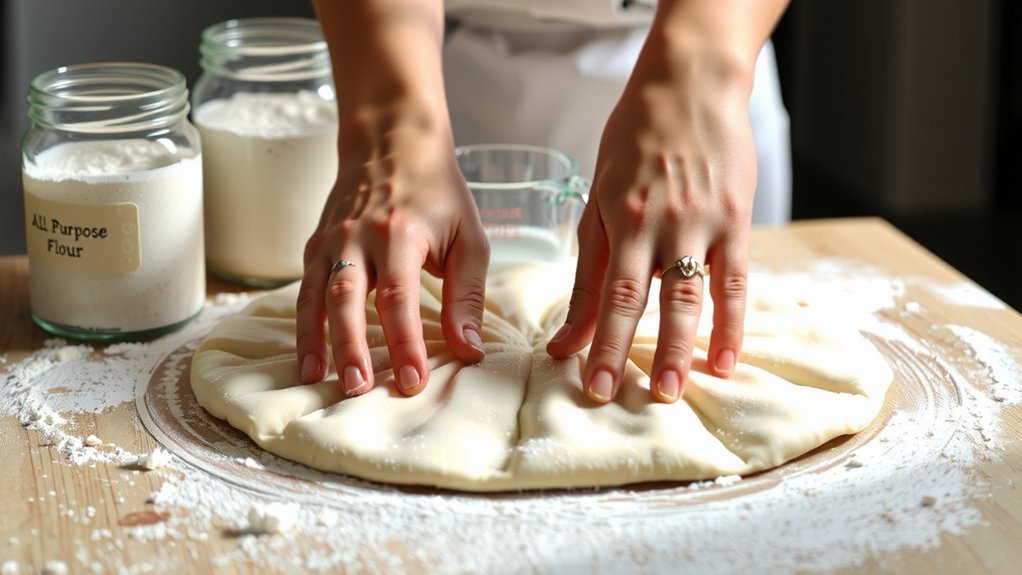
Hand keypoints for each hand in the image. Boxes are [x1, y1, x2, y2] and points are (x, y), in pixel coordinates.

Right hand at [296, 116, 488, 396]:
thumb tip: (469, 352)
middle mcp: (358, 236)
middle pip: (347, 297)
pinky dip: (303, 325)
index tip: (413, 382)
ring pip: (314, 295)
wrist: (392, 141)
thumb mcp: (469, 238)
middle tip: (358, 390)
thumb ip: (467, 297)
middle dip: (350, 346)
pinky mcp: (315, 245)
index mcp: (400, 232)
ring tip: (317, 380)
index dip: (405, 343)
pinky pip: (304, 289)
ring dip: (315, 341)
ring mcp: (330, 239)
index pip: (399, 297)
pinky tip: (308, 357)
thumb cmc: (438, 193)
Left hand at [546, 10, 761, 404]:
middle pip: (645, 298)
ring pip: (693, 295)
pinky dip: (734, 322)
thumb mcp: (600, 198)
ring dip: (682, 346)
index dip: (598, 340)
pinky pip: (738, 280)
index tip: (589, 382)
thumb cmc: (635, 141)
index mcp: (622, 216)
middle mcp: (661, 222)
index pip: (608, 290)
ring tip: (672, 391)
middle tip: (622, 398)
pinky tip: (726, 359)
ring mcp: (703, 222)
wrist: (690, 86)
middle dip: (631, 351)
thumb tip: (567, 331)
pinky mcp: (737, 220)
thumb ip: (589, 267)